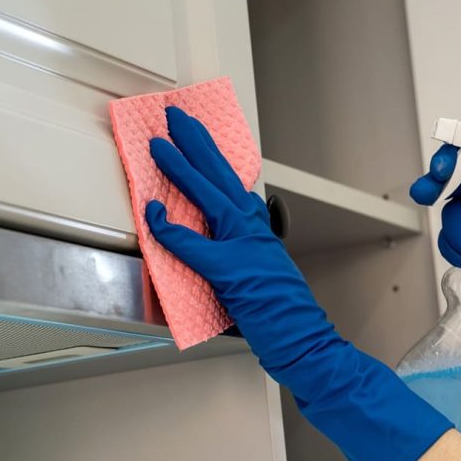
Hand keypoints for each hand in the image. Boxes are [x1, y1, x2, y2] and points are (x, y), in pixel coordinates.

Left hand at [146, 107, 451, 460]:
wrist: (307, 342)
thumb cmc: (282, 317)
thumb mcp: (257, 276)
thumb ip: (235, 254)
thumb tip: (208, 242)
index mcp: (258, 232)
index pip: (232, 184)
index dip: (211, 158)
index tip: (195, 138)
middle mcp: (254, 232)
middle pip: (222, 176)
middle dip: (196, 143)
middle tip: (176, 117)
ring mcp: (245, 248)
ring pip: (210, 197)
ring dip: (182, 169)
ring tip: (160, 144)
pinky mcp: (232, 272)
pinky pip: (195, 247)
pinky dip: (173, 232)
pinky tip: (153, 214)